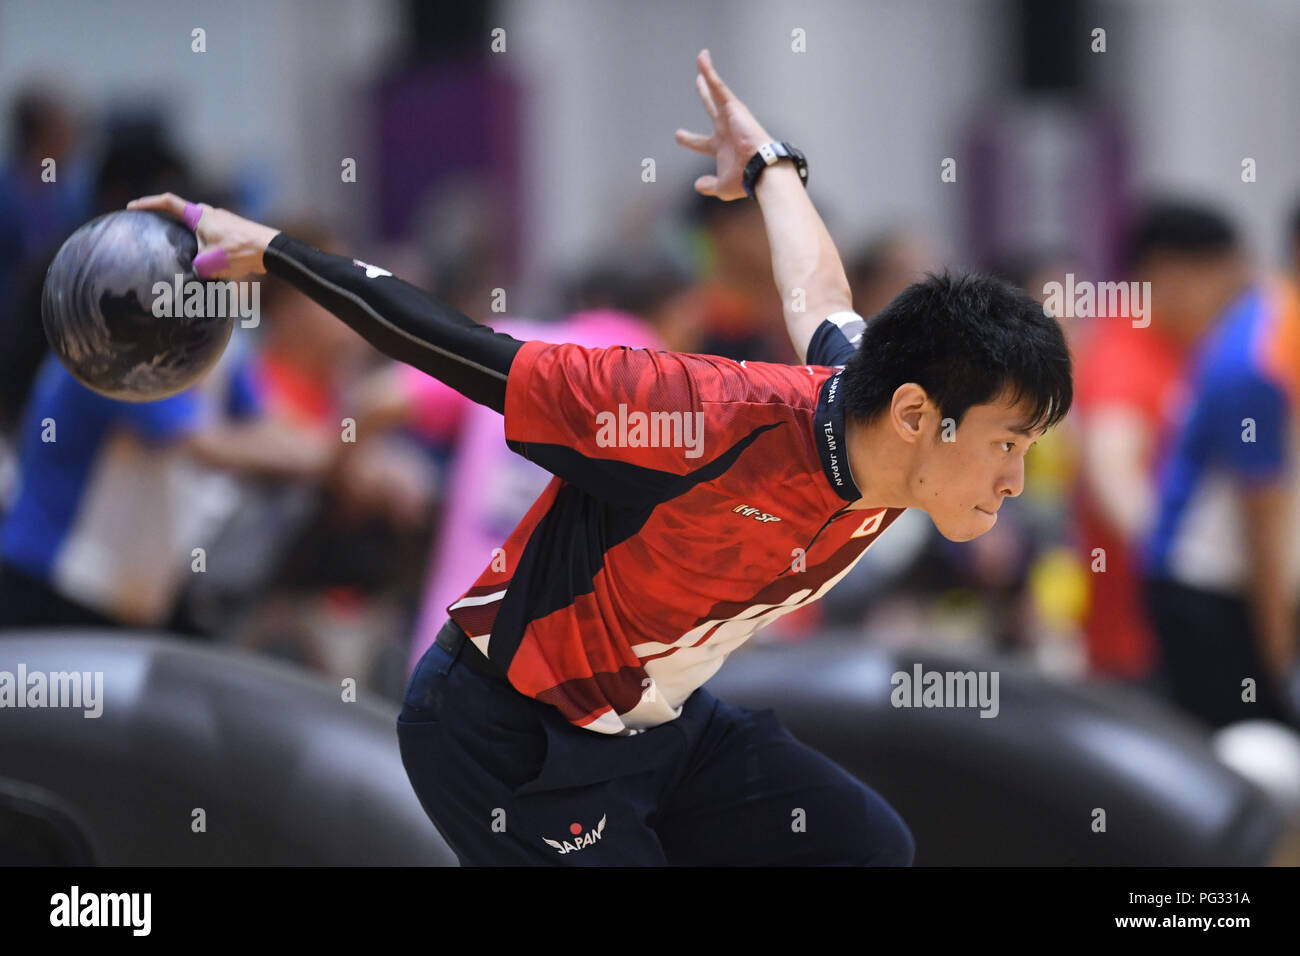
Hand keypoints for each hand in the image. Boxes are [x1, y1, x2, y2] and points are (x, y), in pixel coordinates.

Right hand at [126, 192, 278, 278]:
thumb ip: (192, 268)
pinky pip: (214, 235)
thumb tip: (183, 278)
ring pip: (201, 227)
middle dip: (170, 221)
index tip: (132, 207)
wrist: (270, 250)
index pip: (168, 202)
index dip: (148, 203)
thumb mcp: (208, 264)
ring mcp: (224, 220)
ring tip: (183, 250)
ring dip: (191, 237)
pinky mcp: (235, 230)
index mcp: (200, 215)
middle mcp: (211, 213)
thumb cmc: (238, 252)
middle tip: (156, 229)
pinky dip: (206, 245)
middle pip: (184, 214)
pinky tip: (208, 260)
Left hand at [675, 49, 773, 200]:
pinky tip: (702, 58)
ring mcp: (730, 117)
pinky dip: (710, 72)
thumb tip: (697, 185)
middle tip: (697, 81)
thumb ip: (709, 185)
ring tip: (702, 56)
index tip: (679, 135)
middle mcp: (726, 129)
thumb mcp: (722, 187)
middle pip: (711, 108)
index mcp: (722, 148)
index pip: (702, 142)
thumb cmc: (745, 180)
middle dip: (705, 94)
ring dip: (709, 74)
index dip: (689, 139)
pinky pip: (719, 86)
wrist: (760, 171)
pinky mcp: (734, 107)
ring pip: (717, 91)